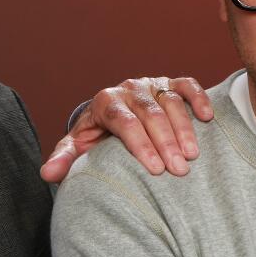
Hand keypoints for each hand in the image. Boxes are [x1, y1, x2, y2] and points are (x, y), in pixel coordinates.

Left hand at [40, 76, 213, 181]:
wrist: (110, 116)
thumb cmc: (96, 136)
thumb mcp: (78, 147)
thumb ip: (65, 159)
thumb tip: (47, 173)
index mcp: (105, 102)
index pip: (124, 121)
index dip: (139, 144)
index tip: (154, 169)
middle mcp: (128, 89)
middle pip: (150, 113)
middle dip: (165, 142)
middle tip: (179, 169)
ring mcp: (151, 84)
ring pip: (170, 101)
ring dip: (184, 128)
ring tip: (192, 156)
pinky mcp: (169, 83)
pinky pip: (187, 85)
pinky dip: (198, 98)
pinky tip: (207, 118)